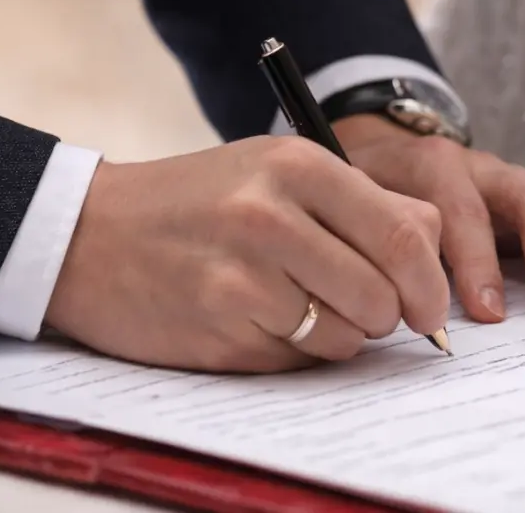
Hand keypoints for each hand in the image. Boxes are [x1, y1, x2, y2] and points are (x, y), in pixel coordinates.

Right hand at [44, 136, 449, 371]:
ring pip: (347, 334)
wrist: (89, 233)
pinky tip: (262, 319)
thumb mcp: (279, 172)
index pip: (405, 234)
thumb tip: (435, 249)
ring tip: (303, 304)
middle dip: (391, 315)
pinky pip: (298, 358)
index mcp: (298, 165)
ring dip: (343, 334)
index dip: (431, 281)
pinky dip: (297, 350)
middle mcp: (271, 215)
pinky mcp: (219, 328)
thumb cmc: (200, 201)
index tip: (431, 304)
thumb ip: (364, 203)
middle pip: (383, 292)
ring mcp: (242, 275)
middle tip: (374, 311)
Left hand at [333, 116, 524, 321]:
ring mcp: (521, 178)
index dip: (476, 261)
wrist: (389, 156)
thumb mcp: (366, 213)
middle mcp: (486, 168)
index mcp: (434, 167)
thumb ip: (385, 249)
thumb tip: (403, 306)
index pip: (463, 210)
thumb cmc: (376, 196)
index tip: (487, 314)